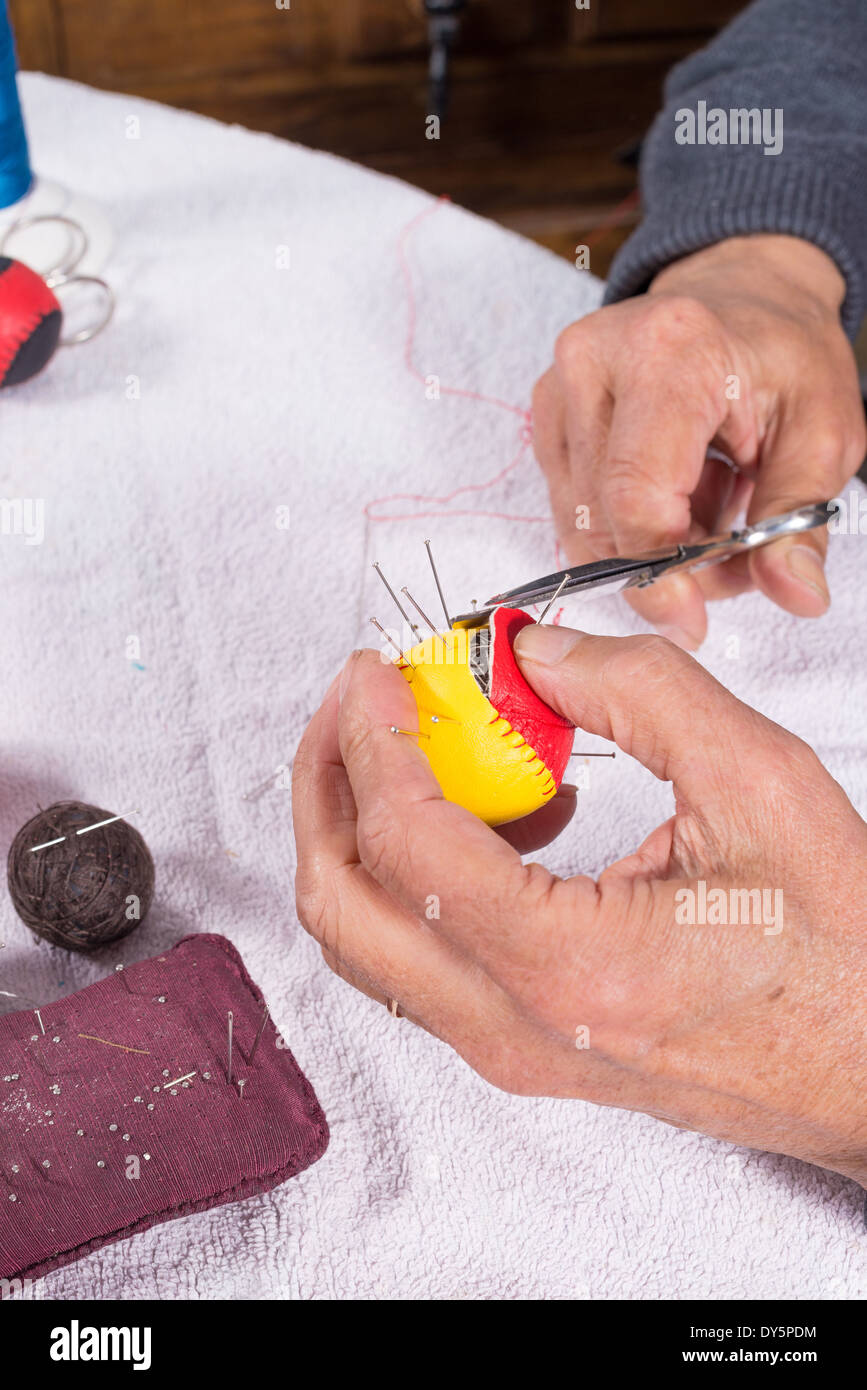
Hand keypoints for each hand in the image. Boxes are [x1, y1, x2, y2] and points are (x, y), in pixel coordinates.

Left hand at [293, 633, 866, 1186]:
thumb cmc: (841, 957)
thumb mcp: (759, 784)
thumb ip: (639, 693)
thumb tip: (535, 655)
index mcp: (568, 969)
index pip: (405, 842)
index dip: (374, 737)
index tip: (379, 672)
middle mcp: (515, 1027)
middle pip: (342, 905)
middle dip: (327, 783)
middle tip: (358, 703)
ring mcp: (509, 1048)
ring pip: (369, 937)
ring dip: (365, 825)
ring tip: (422, 741)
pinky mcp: (521, 1044)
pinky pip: (425, 952)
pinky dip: (424, 868)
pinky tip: (507, 812)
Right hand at [533, 235, 865, 648]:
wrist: (743, 294)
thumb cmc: (783, 354)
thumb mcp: (822, 433)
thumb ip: (798, 520)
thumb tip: (796, 594)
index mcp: (671, 353)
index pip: (635, 495)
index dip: (659, 571)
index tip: (692, 614)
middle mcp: (597, 360)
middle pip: (602, 518)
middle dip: (662, 565)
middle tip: (726, 561)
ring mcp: (560, 384)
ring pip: (580, 522)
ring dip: (643, 547)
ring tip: (709, 515)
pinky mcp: (546, 410)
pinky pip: (569, 507)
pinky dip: (621, 524)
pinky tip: (673, 498)